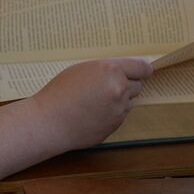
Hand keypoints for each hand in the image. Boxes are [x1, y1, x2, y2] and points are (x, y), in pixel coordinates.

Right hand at [31, 57, 153, 149]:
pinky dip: (111, 114)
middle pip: (137, 85)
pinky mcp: (116, 125)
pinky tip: (93, 114)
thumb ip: (107, 69)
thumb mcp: (83, 69)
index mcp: (111, 70)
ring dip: (119, 100)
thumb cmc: (60, 92)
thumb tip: (125, 73)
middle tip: (106, 87)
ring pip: (128, 101)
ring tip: (95, 102)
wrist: (50, 122)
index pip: (142, 68)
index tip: (143, 71)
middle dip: (126, 85)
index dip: (143, 69)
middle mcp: (119, 89)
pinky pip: (120, 116)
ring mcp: (119, 109)